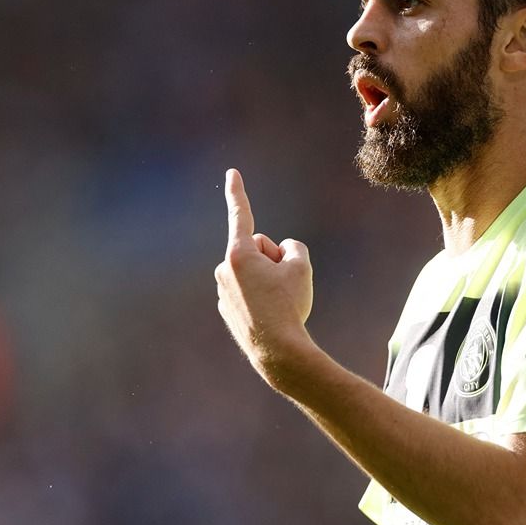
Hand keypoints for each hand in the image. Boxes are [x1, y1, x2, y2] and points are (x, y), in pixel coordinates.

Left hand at [215, 169, 313, 380]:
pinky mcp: (227, 310)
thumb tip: (281, 251)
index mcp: (238, 254)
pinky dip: (262, 298)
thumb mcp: (302, 265)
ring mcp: (223, 292)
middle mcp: (224, 270)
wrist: (279, 352)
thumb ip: (292, 246)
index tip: (232, 172)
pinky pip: (250, 292)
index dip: (237, 191)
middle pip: (258, 249)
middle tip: (285, 284)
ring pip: (255, 273)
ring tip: (279, 304)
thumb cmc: (290, 305)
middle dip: (273, 259)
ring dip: (269, 280)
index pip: (241, 214)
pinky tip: (271, 315)